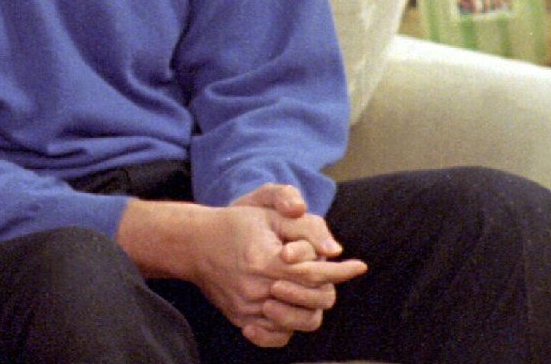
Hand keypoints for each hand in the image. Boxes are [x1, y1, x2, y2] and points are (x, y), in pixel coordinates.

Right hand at [117, 198, 364, 349]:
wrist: (192, 243)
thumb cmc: (235, 225)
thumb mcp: (267, 215)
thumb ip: (303, 228)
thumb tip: (333, 250)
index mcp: (263, 260)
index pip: (314, 273)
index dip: (340, 271)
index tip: (358, 266)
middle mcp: (255, 288)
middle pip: (310, 302)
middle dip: (325, 287)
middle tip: (326, 276)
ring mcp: (247, 307)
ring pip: (296, 322)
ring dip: (309, 308)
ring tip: (309, 292)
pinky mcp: (240, 318)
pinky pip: (275, 335)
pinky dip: (288, 327)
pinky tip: (289, 311)